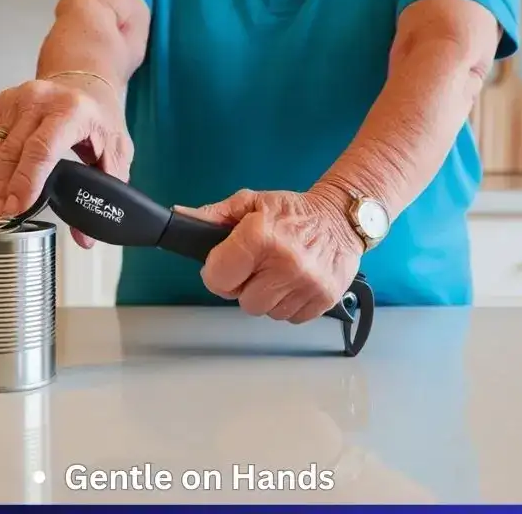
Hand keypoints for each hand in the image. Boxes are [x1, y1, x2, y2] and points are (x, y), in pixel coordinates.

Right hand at [0, 76, 132, 247]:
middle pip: (15, 152)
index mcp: (72, 111)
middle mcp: (42, 99)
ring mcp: (18, 98)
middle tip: (2, 219)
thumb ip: (105, 193)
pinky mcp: (2, 102)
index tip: (17, 208)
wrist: (84, 81)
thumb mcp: (116, 152)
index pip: (42, 150)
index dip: (27, 182)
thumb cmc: (99, 117)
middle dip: (6, 190)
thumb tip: (85, 238)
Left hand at [175, 187, 362, 323]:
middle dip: (245, 285)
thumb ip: (214, 216)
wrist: (341, 217)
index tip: (227, 265)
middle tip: (258, 266)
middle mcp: (286, 263)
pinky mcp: (324, 299)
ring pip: (266, 312)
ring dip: (268, 295)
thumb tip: (180, 219)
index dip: (218, 273)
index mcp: (261, 236)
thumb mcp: (250, 203)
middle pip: (242, 301)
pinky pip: (290, 318)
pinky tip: (294, 281)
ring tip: (278, 272)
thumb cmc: (292, 211)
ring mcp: (307, 284)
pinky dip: (289, 303)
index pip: (218, 278)